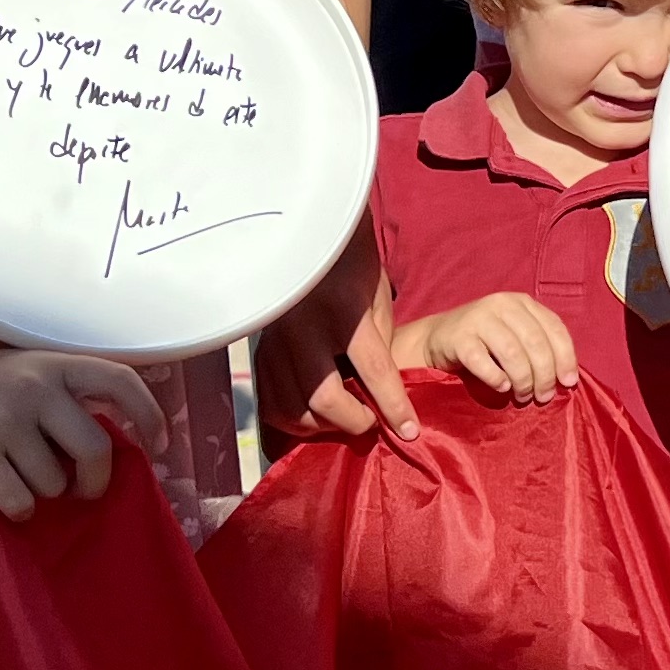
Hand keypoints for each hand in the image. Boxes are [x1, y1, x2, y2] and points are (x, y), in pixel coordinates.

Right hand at [0, 337, 167, 521]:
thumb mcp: (26, 372)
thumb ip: (63, 399)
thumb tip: (107, 452)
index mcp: (55, 365)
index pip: (121, 381)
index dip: (150, 415)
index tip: (159, 444)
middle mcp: (35, 389)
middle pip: (95, 450)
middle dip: (95, 482)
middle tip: (82, 492)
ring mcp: (4, 422)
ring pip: (53, 483)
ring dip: (44, 493)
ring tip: (20, 478)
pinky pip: (20, 502)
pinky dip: (19, 510)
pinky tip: (4, 497)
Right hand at [251, 222, 419, 443]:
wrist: (306, 237)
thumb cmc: (352, 266)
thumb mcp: (377, 299)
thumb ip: (379, 346)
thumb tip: (380, 394)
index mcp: (343, 309)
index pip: (373, 370)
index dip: (393, 406)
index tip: (409, 431)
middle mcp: (304, 327)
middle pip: (325, 398)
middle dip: (354, 421)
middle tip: (372, 422)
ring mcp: (277, 342)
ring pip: (294, 408)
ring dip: (324, 426)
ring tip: (345, 420)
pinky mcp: (261, 352)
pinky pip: (271, 403)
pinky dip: (294, 420)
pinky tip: (314, 418)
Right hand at [400, 292, 580, 403]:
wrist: (438, 338)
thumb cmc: (485, 342)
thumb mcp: (515, 335)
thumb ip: (539, 347)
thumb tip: (567, 379)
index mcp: (522, 303)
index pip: (554, 328)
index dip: (566, 358)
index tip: (568, 383)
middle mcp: (502, 304)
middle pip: (536, 343)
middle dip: (544, 375)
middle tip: (543, 397)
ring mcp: (478, 318)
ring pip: (513, 353)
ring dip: (523, 381)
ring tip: (523, 396)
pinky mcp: (459, 337)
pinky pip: (483, 362)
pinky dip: (497, 379)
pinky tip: (501, 388)